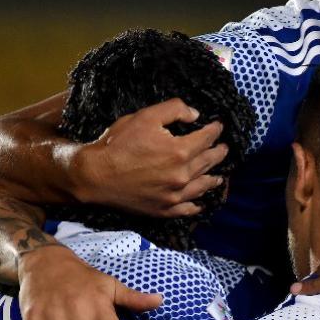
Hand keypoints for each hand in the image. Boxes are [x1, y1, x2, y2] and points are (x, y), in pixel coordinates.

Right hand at [73, 98, 230, 217]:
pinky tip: (200, 204)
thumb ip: (174, 110)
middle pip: (208, 162)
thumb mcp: (145, 116)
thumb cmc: (117, 144)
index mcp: (180, 151)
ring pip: (202, 187)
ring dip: (213, 179)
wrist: (95, 175)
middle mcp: (182, 175)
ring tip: (219, 177)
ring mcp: (174, 195)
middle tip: (224, 149)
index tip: (218, 127)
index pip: (206, 139)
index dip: (215, 131)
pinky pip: (187, 209)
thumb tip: (195, 115)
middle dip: (218, 153)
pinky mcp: (163, 209)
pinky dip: (196, 206)